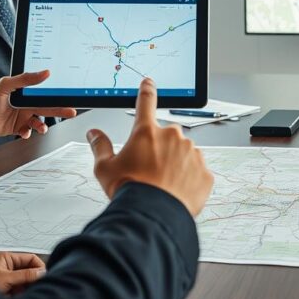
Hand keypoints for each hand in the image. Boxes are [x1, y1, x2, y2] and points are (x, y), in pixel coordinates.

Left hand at [0, 70, 76, 137]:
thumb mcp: (7, 84)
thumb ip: (25, 79)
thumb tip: (44, 72)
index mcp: (29, 95)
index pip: (47, 95)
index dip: (58, 97)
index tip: (69, 98)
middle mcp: (28, 106)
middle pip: (48, 109)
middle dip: (60, 111)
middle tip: (71, 112)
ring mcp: (23, 117)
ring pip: (39, 123)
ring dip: (42, 126)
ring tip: (42, 128)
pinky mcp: (18, 128)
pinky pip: (27, 132)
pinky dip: (28, 133)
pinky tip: (24, 132)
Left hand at [0, 251, 45, 294]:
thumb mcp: (6, 278)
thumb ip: (25, 275)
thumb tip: (41, 272)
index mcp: (7, 257)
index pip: (30, 258)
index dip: (38, 267)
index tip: (44, 276)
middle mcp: (7, 265)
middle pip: (28, 269)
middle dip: (32, 278)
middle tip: (35, 286)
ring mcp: (6, 277)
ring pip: (24, 280)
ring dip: (26, 287)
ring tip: (23, 293)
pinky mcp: (5, 287)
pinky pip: (18, 289)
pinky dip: (20, 293)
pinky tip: (17, 297)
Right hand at [86, 77, 213, 215]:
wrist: (153, 217)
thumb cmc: (129, 191)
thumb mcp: (105, 168)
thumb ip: (100, 146)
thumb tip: (94, 133)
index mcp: (146, 132)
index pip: (146, 102)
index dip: (146, 90)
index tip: (149, 82)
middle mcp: (172, 137)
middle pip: (165, 136)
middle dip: (159, 148)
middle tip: (148, 170)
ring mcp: (191, 153)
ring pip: (183, 153)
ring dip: (175, 163)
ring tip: (161, 185)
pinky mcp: (204, 172)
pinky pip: (196, 171)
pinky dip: (188, 179)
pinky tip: (175, 192)